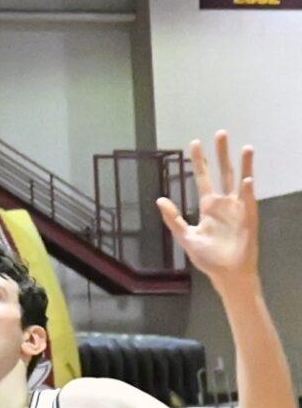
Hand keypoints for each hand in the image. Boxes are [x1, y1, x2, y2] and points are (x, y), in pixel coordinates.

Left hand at [156, 132, 256, 285]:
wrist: (226, 275)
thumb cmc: (208, 258)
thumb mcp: (185, 236)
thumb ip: (173, 218)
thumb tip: (159, 199)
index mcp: (208, 206)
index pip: (203, 177)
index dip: (199, 161)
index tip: (195, 143)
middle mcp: (224, 204)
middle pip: (223, 173)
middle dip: (221, 153)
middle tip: (220, 133)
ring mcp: (238, 210)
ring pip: (241, 182)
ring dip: (244, 165)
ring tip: (245, 147)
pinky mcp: (248, 220)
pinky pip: (248, 203)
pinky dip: (247, 191)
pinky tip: (246, 179)